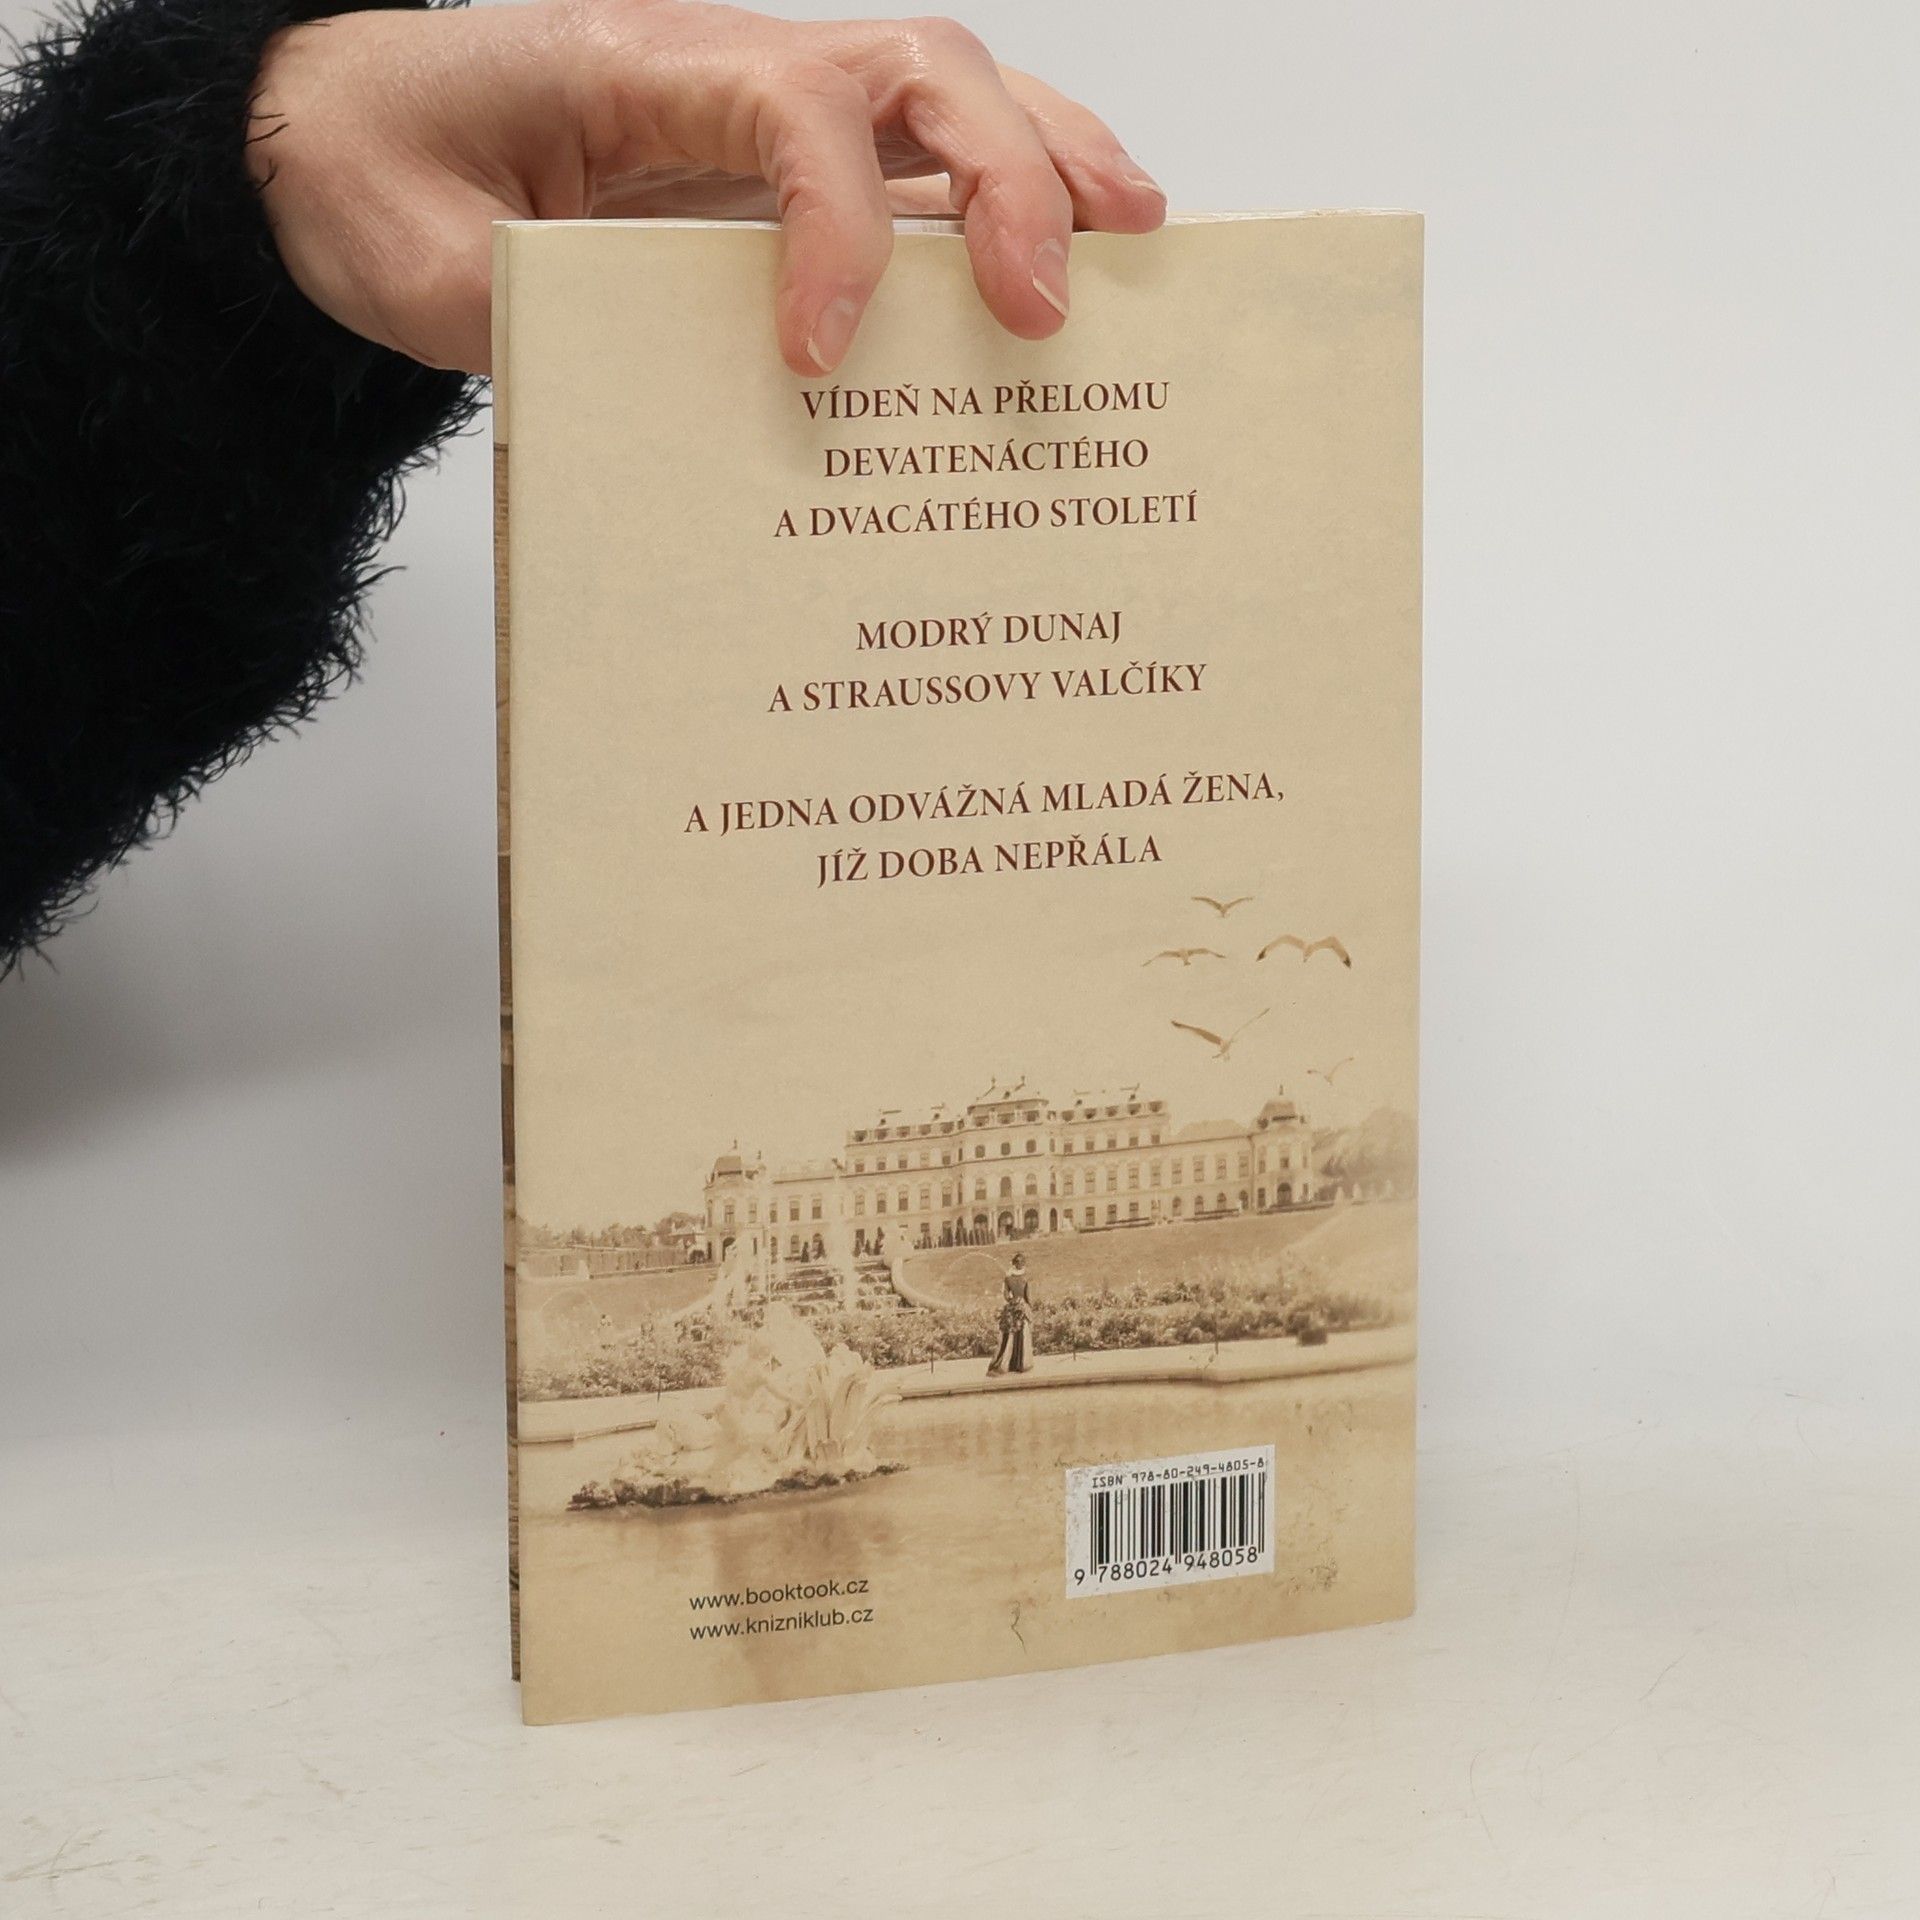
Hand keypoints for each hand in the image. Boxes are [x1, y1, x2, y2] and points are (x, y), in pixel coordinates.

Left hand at [248, 1, 1165, 375]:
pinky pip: (920, 156)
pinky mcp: (781, 161)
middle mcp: (731, 69)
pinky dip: (1011, 193)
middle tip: (1047, 312)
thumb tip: (656, 415)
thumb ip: (531, 325)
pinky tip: (1065, 255)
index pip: (793, 110)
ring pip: (949, 93)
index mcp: (643, 72)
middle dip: (1010, 183)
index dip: (837, 229)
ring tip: (1133, 249)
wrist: (345, 127)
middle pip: (921, 71)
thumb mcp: (422, 264)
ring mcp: (768, 106)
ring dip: (1053, 163)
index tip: (820, 357)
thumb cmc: (381, 171)